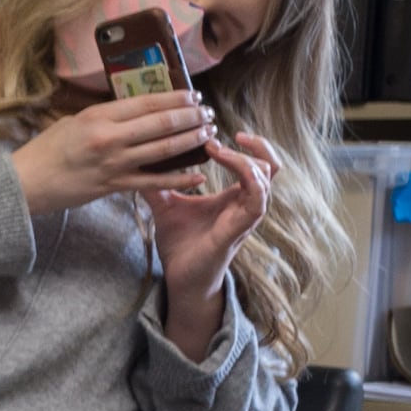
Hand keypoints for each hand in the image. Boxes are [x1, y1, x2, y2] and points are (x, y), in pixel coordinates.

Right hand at [12, 92, 217, 216]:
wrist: (26, 183)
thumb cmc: (45, 150)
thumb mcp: (72, 122)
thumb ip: (104, 116)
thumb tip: (133, 112)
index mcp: (98, 116)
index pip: (147, 102)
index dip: (176, 98)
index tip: (194, 95)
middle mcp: (109, 137)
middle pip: (161, 123)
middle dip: (190, 117)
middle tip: (207, 113)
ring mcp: (114, 163)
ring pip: (163, 150)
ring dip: (190, 141)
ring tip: (208, 133)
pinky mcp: (114, 185)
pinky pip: (154, 182)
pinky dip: (178, 178)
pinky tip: (197, 174)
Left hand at [150, 128, 276, 353]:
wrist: (179, 277)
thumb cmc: (180, 244)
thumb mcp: (165, 206)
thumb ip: (158, 184)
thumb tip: (138, 161)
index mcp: (234, 196)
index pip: (257, 163)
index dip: (247, 144)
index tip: (216, 133)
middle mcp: (246, 203)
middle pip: (271, 166)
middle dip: (257, 146)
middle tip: (226, 135)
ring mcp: (246, 216)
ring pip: (266, 179)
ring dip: (244, 159)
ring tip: (216, 149)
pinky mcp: (239, 229)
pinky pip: (257, 201)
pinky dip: (248, 180)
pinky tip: (228, 169)